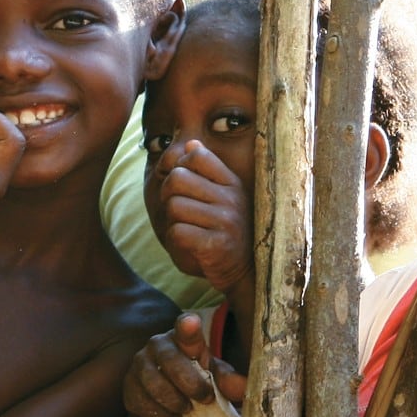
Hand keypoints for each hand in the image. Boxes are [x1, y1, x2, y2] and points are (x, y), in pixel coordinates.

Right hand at [122, 313, 245, 416]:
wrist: (176, 396)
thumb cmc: (200, 378)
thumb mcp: (217, 376)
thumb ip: (229, 380)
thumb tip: (241, 388)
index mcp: (184, 337)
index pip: (185, 327)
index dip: (187, 326)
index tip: (192, 322)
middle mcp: (157, 344)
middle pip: (170, 361)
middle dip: (191, 385)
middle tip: (206, 399)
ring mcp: (139, 364)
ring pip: (152, 384)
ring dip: (174, 402)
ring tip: (188, 410)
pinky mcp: (127, 386)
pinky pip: (139, 402)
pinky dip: (159, 415)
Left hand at [153, 139, 251, 293]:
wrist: (247, 272)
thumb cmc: (229, 233)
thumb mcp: (225, 197)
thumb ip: (207, 171)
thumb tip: (190, 143)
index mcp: (233, 182)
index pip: (196, 156)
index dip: (180, 167)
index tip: (184, 187)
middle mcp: (232, 198)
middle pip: (176, 179)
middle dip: (169, 196)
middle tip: (180, 213)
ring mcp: (226, 221)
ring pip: (174, 206)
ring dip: (172, 221)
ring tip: (188, 230)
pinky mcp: (217, 244)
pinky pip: (177, 232)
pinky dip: (176, 240)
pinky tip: (189, 245)